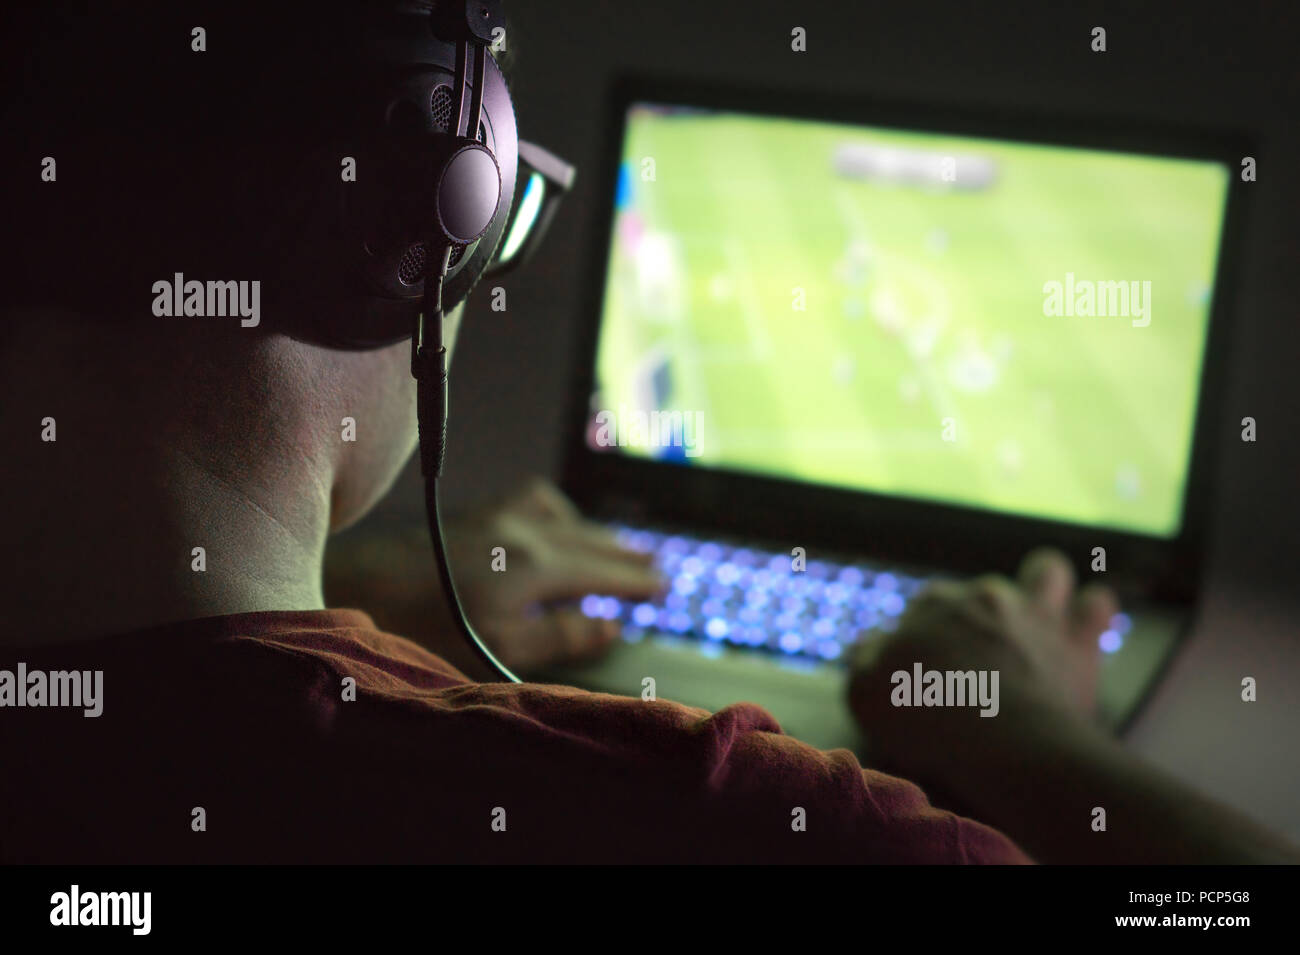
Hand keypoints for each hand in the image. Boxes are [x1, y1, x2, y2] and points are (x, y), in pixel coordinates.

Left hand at [443, 478, 663, 672]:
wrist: (361, 583)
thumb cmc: (426, 626)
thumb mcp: (499, 646)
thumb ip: (560, 638)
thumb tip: (609, 628)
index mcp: (536, 567)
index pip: (601, 574)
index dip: (635, 582)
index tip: (663, 587)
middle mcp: (523, 532)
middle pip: (589, 542)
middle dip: (624, 555)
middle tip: (654, 566)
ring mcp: (497, 516)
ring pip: (564, 517)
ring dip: (593, 532)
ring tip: (612, 547)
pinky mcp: (472, 513)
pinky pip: (530, 499)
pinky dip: (555, 510)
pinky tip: (552, 520)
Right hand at [847, 548, 1116, 778]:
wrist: (1001, 742)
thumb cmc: (928, 719)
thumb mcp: (866, 693)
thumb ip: (866, 659)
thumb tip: (873, 642)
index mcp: (931, 605)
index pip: (925, 608)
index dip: (926, 636)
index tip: (927, 670)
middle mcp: (983, 595)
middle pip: (980, 594)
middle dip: (979, 616)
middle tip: (977, 662)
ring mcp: (1034, 612)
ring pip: (1046, 572)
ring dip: (1043, 587)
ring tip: (1038, 617)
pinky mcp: (1078, 639)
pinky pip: (1097, 604)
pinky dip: (1091, 612)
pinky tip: (1085, 625)